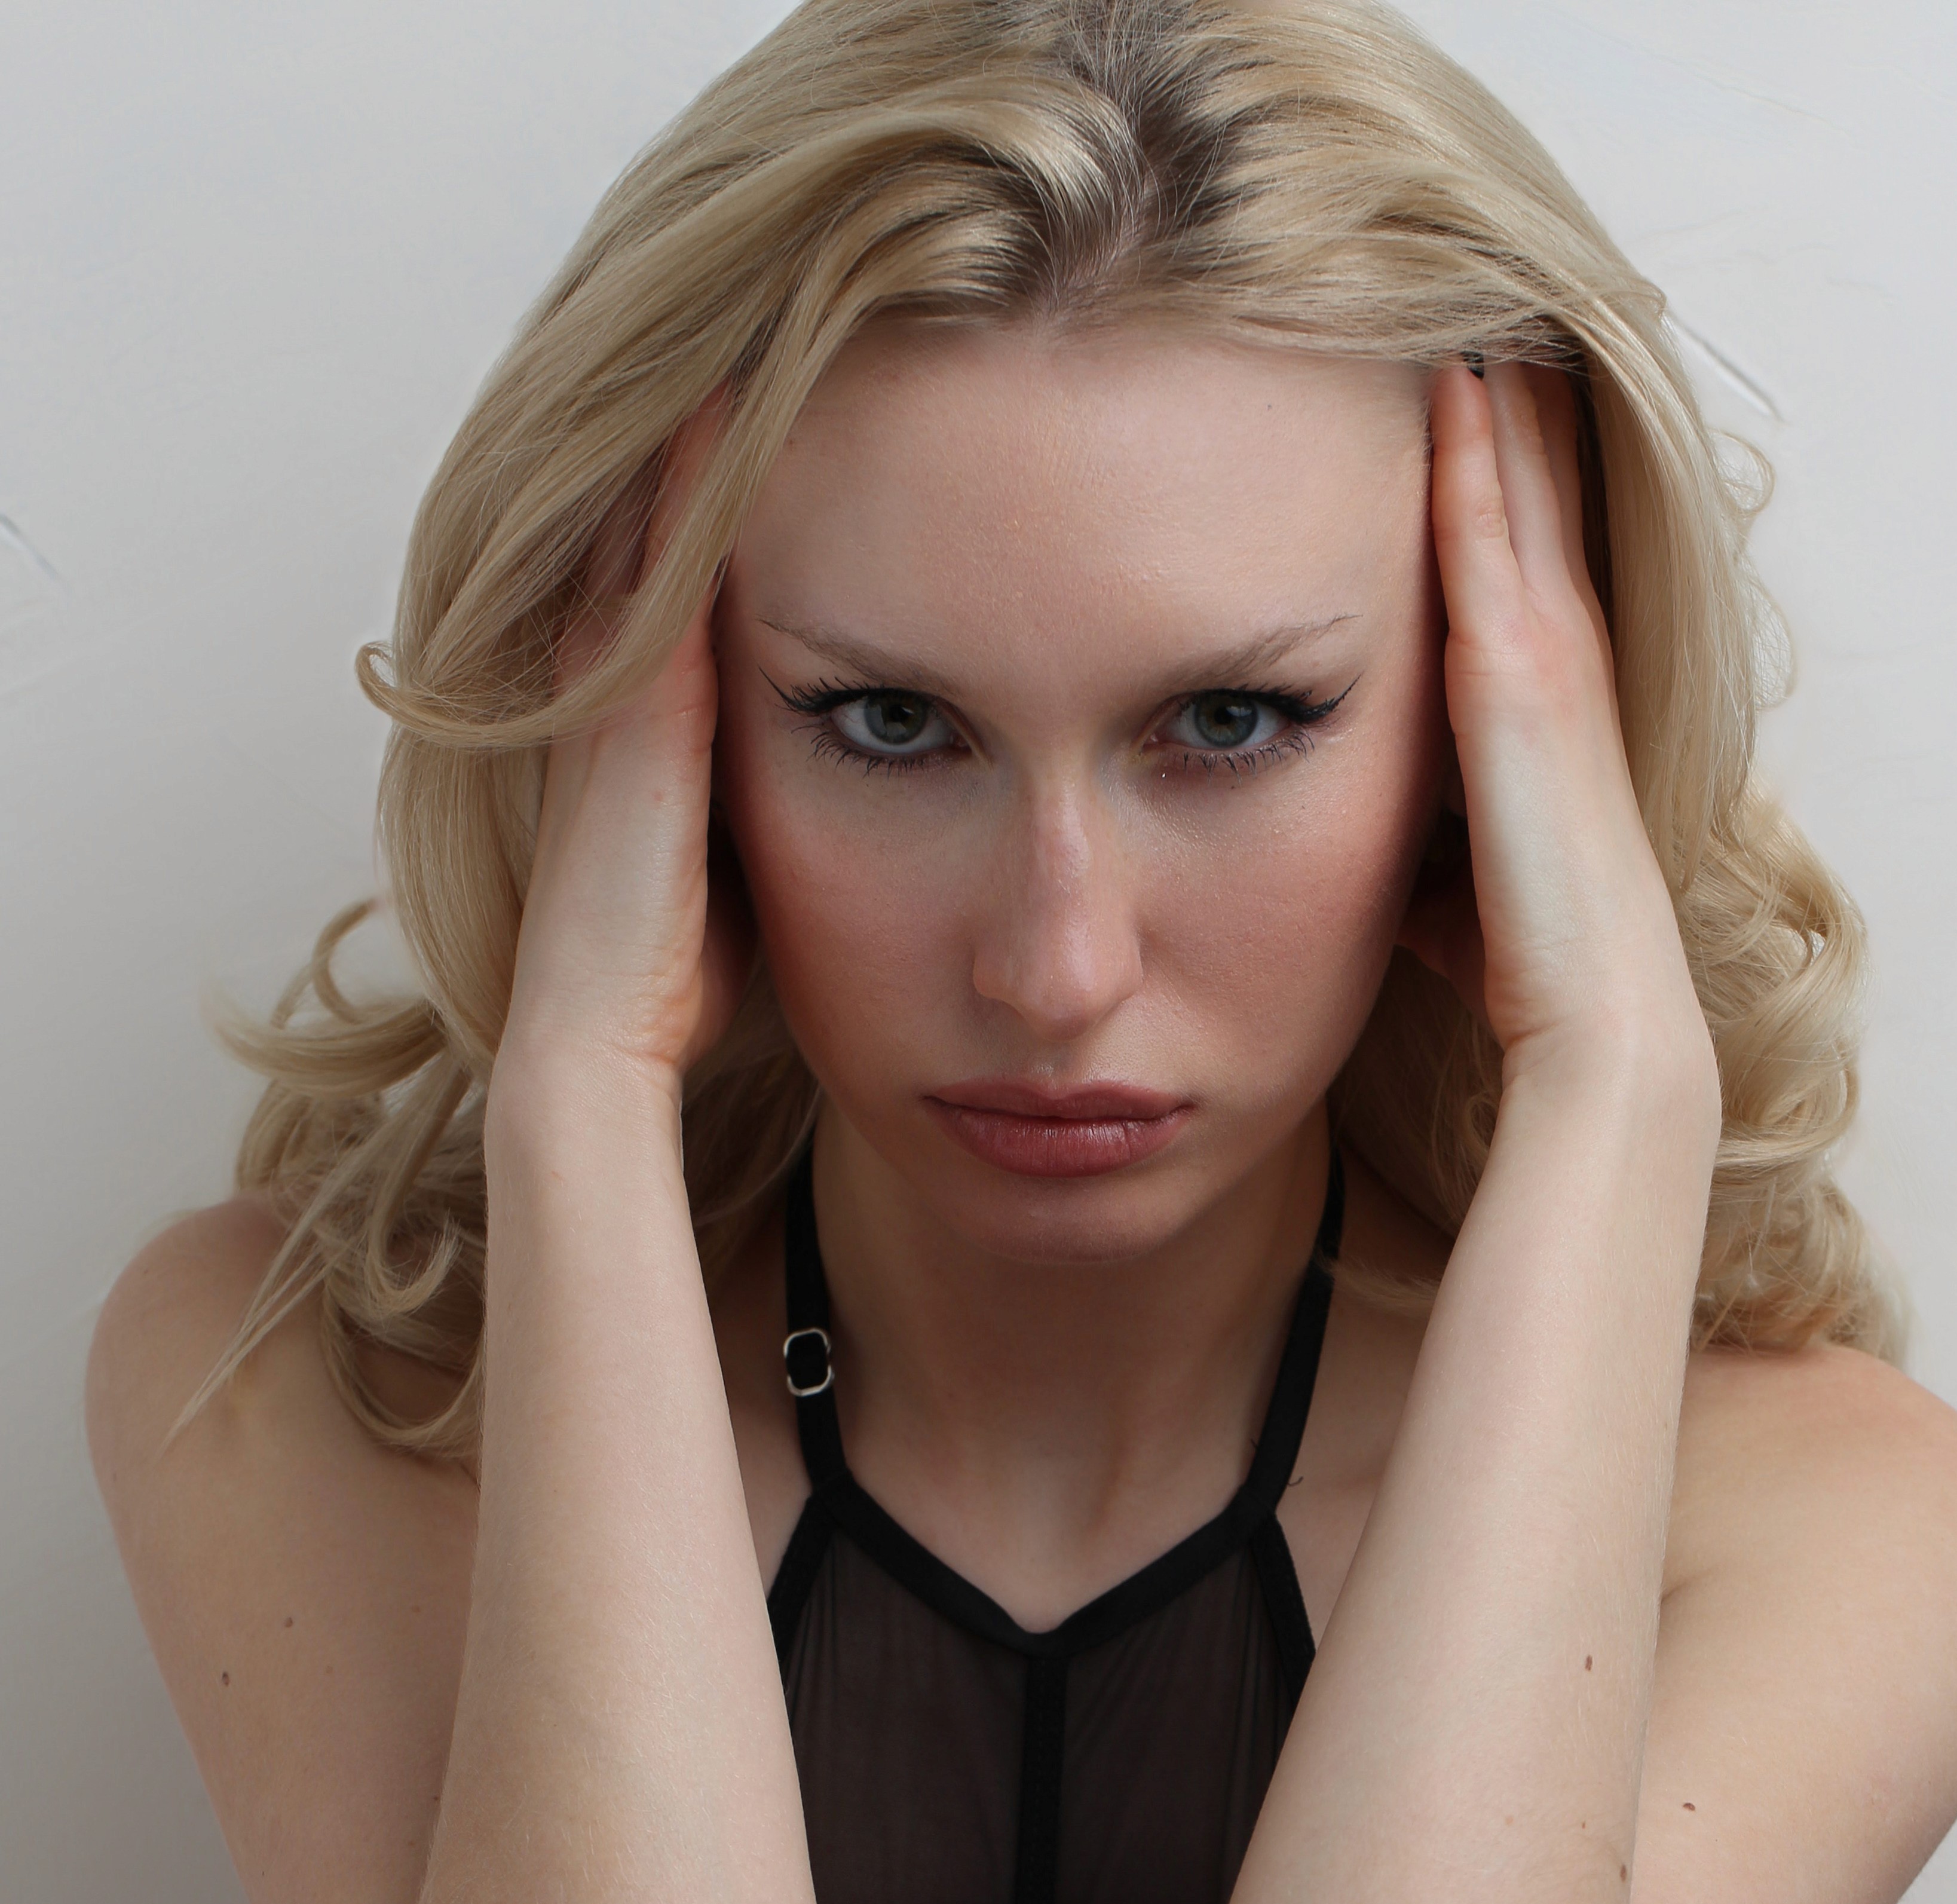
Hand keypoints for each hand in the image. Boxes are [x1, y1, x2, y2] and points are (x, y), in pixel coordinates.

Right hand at [496, 396, 756, 1108]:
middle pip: (650, 535)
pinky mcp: (628, 711)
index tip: (772, 417)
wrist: (603, 1041)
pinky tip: (727, 403)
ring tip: (740, 331)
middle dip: (694, 442)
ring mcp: (612, 694)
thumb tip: (873, 786)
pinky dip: (687, 486)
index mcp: (646, 731)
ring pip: (647, 530)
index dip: (712, 503)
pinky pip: (659, 567)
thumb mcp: (753, 874)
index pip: (681, 588)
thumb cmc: (687, 982)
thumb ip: (781, 809)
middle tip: (748, 328)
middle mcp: (616, 693)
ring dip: (687, 439)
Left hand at [1402, 362, 1712, 1100]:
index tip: (1496, 390)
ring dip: (1505, 401)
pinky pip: (1490, 541)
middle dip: (1523, 407)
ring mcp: (1549, 663)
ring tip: (1480, 296)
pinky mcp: (1520, 681)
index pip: (1528, 559)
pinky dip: (1477, 458)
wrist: (1593, 1019)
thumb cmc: (1525, 960)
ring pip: (1523, 496)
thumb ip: (1422, 830)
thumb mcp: (1455, 873)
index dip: (1519, 474)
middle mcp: (1562, 664)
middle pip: (1538, 501)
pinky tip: (1459, 378)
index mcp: (1549, 705)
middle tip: (1503, 298)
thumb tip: (1364, 844)